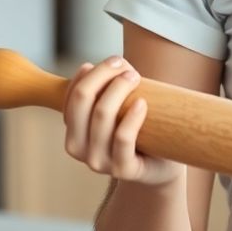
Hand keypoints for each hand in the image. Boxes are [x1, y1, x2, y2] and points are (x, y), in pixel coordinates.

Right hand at [62, 56, 185, 185]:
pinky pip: (122, 138)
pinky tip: (142, 103)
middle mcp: (78, 148)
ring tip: (135, 78)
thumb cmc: (138, 130)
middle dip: (103, 74)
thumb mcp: (120, 107)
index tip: (115, 61)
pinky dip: (131, 117)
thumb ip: (112, 85)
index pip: (72, 94)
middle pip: (82, 99)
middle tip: (126, 67)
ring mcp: (99, 161)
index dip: (91, 73)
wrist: (159, 166)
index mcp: (72, 131)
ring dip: (119, 89)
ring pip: (102, 115)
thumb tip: (113, 63)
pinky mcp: (122, 169)